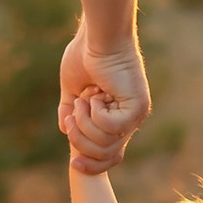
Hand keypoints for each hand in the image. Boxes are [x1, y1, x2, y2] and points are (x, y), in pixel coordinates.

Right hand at [61, 31, 149, 168]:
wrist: (96, 37)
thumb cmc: (85, 55)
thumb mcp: (72, 89)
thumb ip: (70, 110)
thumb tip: (65, 130)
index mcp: (119, 117)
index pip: (111, 156)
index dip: (92, 165)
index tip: (73, 163)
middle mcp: (131, 119)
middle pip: (105, 154)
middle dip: (81, 140)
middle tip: (73, 115)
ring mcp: (136, 114)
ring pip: (105, 143)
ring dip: (85, 123)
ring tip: (84, 99)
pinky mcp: (137, 107)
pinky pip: (110, 128)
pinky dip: (95, 113)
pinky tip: (95, 94)